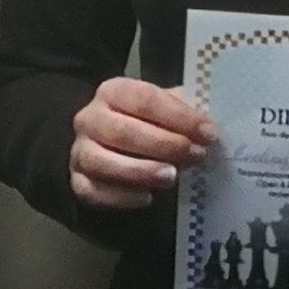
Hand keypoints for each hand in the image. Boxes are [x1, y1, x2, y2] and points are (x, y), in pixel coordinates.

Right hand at [68, 77, 212, 211]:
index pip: (144, 99)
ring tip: (172, 177)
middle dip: (164, 145)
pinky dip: (121, 196)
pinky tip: (147, 197)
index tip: (208, 133)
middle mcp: (90, 119)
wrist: (111, 145)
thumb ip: (185, 112)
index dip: (179, 116)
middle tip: (196, 155)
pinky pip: (93, 191)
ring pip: (102, 161)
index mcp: (113, 92)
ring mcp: (80, 151)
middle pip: (123, 131)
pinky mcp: (78, 182)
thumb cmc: (149, 124)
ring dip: (140, 170)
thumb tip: (211, 126)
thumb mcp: (166, 109)